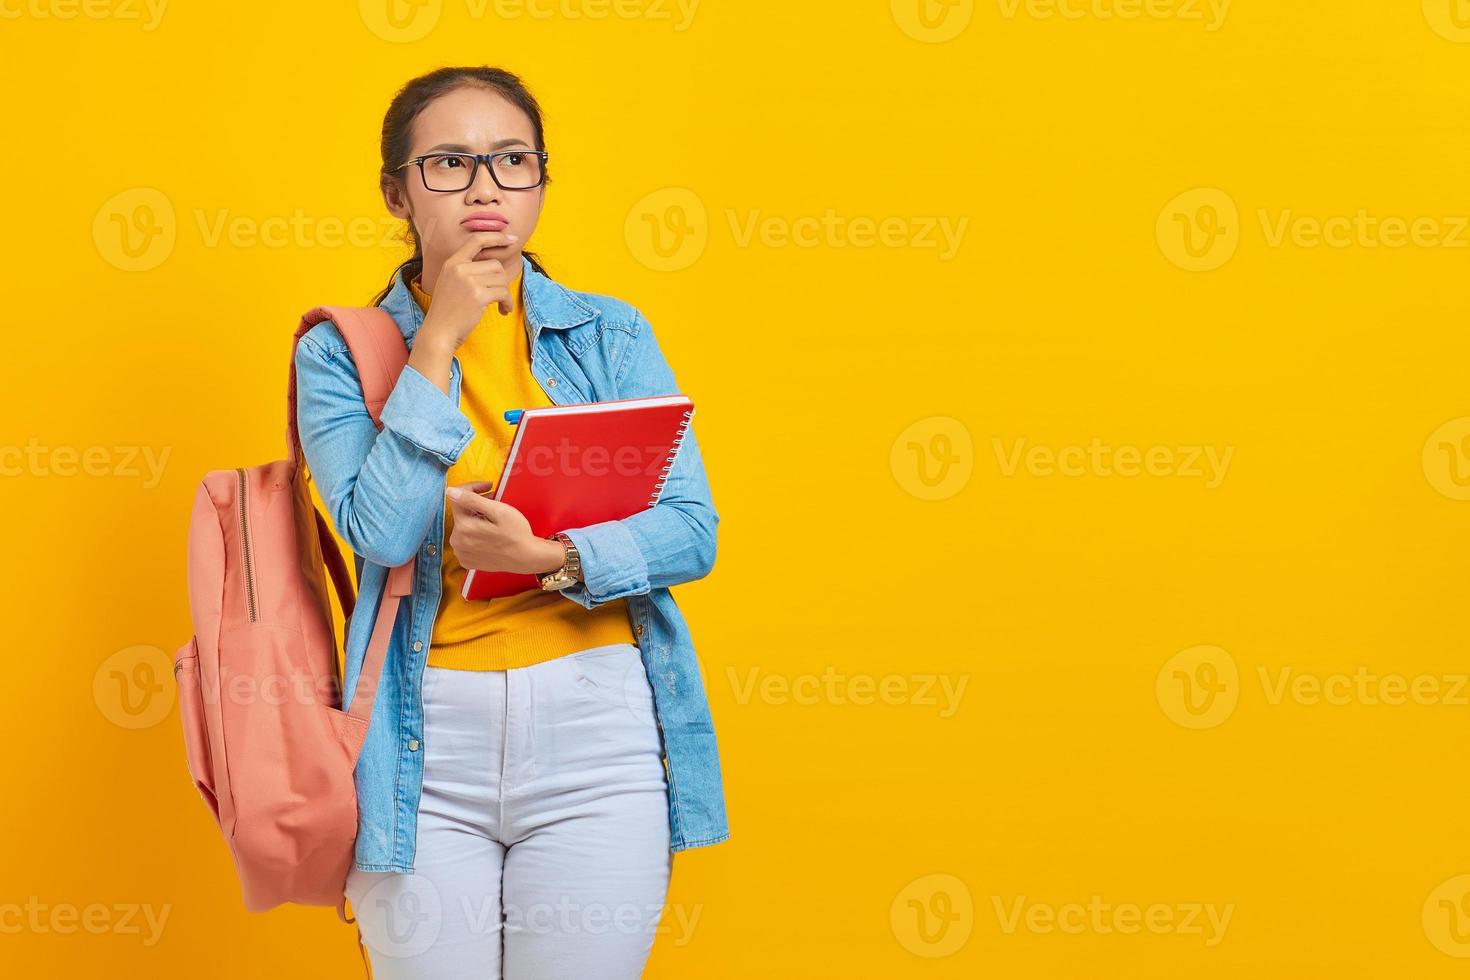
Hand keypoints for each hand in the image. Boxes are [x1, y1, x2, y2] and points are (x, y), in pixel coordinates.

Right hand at [418, 231, 519, 351]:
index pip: (476, 241)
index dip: (496, 237)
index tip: (511, 239)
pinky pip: (503, 293)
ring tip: (501, 305)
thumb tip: (496, 265)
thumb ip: (466, 270)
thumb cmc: (448, 311)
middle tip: (500, 296)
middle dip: (502, 281)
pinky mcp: (478, 295)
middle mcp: (459, 268)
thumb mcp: (450, 282)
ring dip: (505, 294)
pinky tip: (503, 310)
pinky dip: (507, 303)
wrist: (439, 331)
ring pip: (501, 279)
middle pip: (496, 265)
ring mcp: (468, 281)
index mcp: (452, 262)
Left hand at [444, 481, 564, 574]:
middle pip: (461, 513)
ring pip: (463, 527)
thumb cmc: (516, 535)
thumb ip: (472, 500)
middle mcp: (457, 541)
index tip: (488, 487)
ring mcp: (461, 552)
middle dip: (476, 505)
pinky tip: (489, 533)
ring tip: (494, 519)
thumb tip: (451, 492)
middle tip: (495, 503)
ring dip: (476, 519)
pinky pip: (465, 540)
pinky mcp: (466, 560)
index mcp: (464, 527)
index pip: (457, 498)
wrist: (526, 558)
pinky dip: (475, 534)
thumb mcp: (499, 511)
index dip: (473, 488)